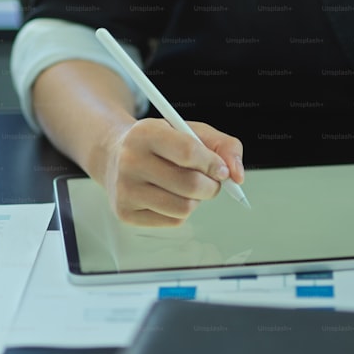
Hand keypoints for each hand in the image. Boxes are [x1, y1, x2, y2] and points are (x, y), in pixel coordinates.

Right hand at [101, 118, 244, 226]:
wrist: (115, 155)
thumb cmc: (160, 144)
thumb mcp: (190, 131)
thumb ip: (223, 145)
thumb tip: (237, 176)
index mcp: (145, 133)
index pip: (189, 152)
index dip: (213, 164)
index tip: (223, 170)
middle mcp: (130, 161)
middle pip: (190, 185)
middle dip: (211, 186)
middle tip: (210, 181)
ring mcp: (125, 190)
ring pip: (184, 208)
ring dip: (197, 200)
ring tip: (188, 187)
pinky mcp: (125, 213)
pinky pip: (173, 222)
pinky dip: (181, 212)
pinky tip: (171, 197)